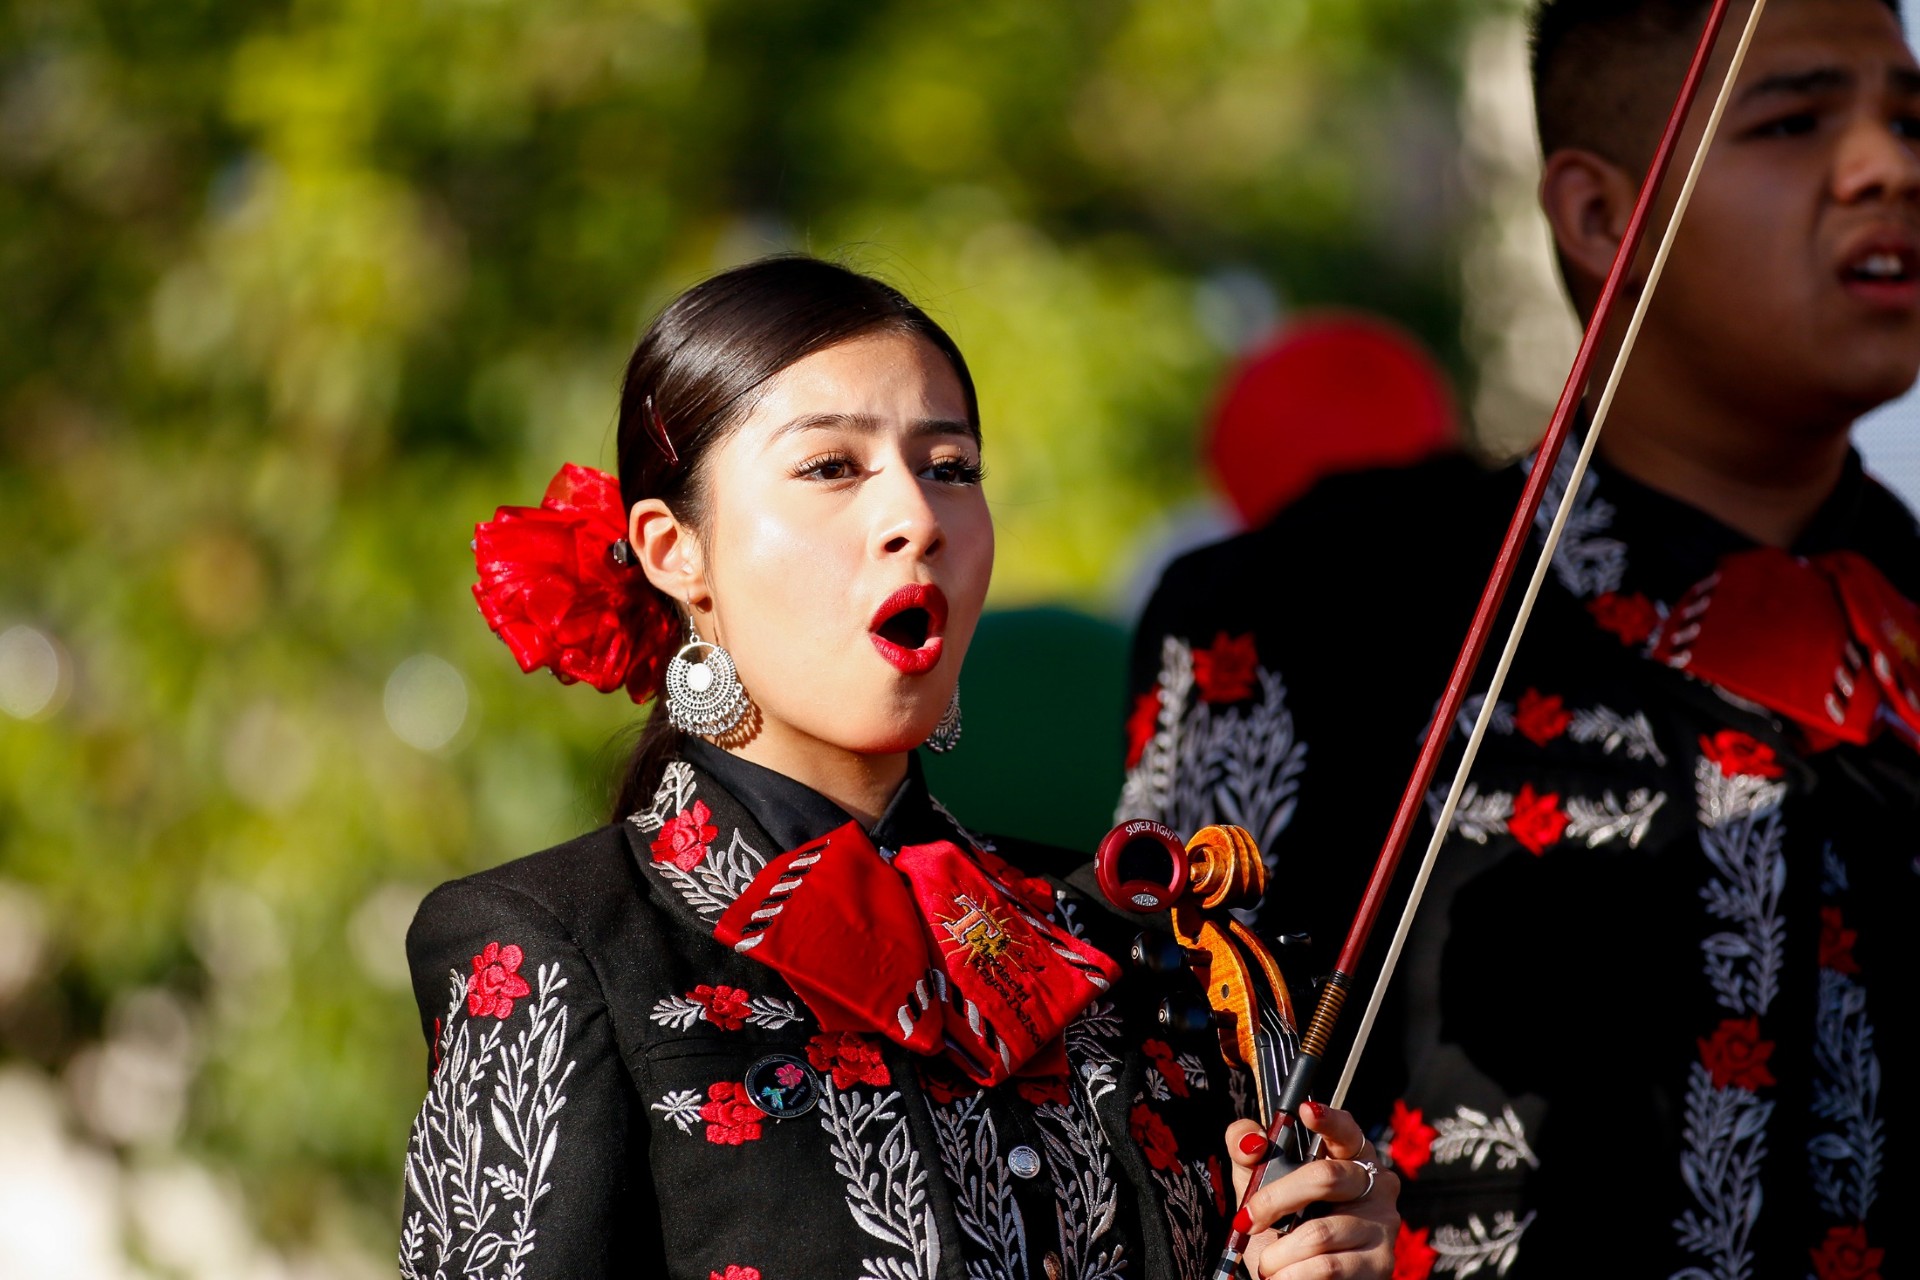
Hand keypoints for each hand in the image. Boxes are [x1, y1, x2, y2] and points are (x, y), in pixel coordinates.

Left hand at [1224, 1100, 1398, 1278]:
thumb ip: (1247, 1151)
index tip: (1305, 1111)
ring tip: (1267, 1262)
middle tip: (1247, 1220)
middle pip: (1325, 1177)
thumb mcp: (1258, 1184)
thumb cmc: (1282, 1224)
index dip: (1327, 1119)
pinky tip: (1283, 1276)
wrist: (1296, 1277)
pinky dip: (1293, 1275)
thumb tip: (1251, 1141)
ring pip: (1320, 1232)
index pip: (1344, 1129)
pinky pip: (1327, 1267)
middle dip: (1275, 1200)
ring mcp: (1382, 1224)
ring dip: (1279, 1252)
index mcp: (1348, 1155)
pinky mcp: (1380, 1264)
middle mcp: (1374, 1184)